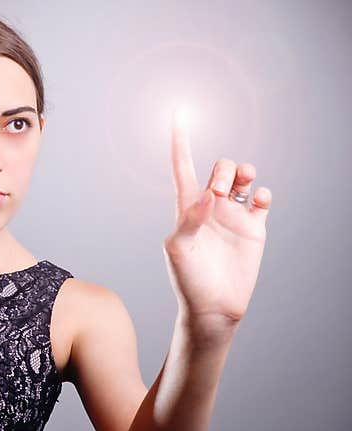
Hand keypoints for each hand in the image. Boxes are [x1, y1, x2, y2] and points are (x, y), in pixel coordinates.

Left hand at [166, 108, 270, 334]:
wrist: (212, 307)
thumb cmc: (187, 281)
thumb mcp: (178, 250)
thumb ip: (189, 219)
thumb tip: (209, 194)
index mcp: (186, 208)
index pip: (182, 166)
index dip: (181, 140)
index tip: (179, 110)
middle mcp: (210, 206)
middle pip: (219, 167)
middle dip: (223, 169)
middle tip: (221, 191)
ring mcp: (233, 216)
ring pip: (242, 177)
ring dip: (245, 172)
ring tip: (244, 184)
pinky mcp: (254, 228)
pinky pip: (262, 199)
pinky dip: (264, 193)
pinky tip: (259, 202)